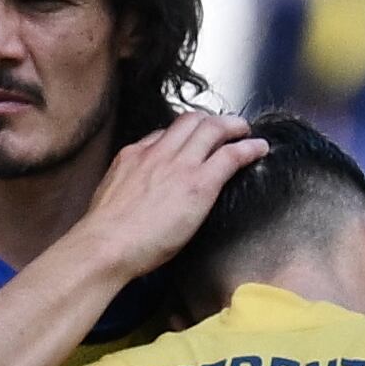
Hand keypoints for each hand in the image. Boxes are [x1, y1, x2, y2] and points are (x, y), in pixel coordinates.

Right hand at [68, 113, 269, 283]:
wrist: (107, 245)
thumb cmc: (105, 236)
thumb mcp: (109, 198)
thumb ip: (126, 187)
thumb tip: (135, 195)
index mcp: (133, 156)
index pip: (163, 134)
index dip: (182, 134)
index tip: (191, 140)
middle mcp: (158, 153)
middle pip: (190, 121)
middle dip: (210, 120)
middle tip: (225, 127)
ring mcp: (180, 165)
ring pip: (212, 129)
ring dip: (233, 126)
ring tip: (245, 130)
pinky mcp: (199, 182)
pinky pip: (230, 155)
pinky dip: (248, 147)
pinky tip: (259, 148)